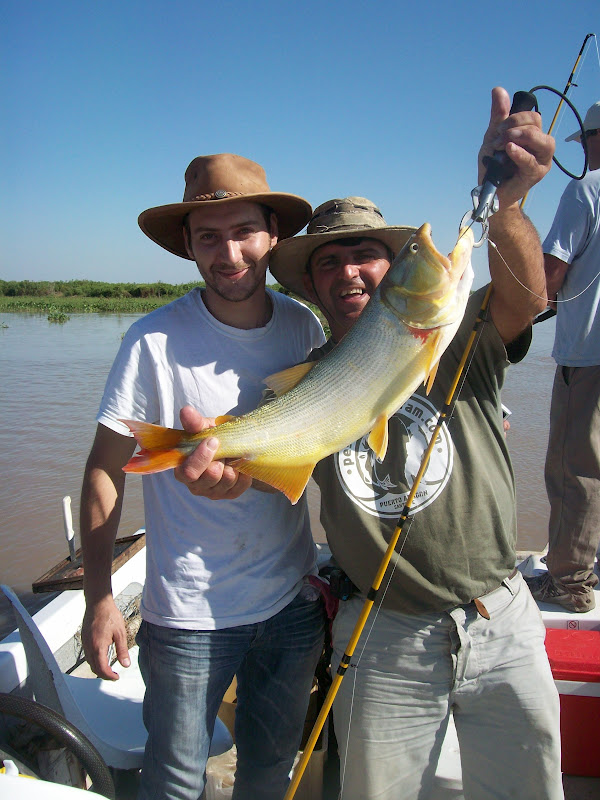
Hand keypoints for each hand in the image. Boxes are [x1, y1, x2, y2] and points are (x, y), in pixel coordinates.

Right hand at [82, 596, 129, 679]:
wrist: (98, 604)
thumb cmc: (109, 616)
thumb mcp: (120, 633)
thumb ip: (122, 650)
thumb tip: (125, 664)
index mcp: (98, 647)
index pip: (102, 669)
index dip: (109, 676)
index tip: (116, 677)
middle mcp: (89, 647)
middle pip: (94, 668)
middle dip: (103, 675)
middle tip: (114, 675)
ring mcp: (85, 643)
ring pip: (89, 662)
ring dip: (98, 668)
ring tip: (109, 668)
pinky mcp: (84, 639)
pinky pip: (87, 655)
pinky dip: (94, 660)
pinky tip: (102, 657)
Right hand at [173, 406, 252, 498]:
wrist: (232, 443)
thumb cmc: (212, 437)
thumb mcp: (204, 428)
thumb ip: (195, 423)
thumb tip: (186, 411)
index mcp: (183, 470)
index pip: (187, 472)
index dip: (200, 458)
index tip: (213, 440)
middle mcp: (196, 485)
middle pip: (208, 479)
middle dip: (219, 462)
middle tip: (225, 450)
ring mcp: (213, 492)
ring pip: (226, 482)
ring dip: (232, 465)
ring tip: (231, 455)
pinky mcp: (230, 494)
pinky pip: (241, 485)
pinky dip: (243, 472)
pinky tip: (239, 463)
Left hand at [479, 87, 554, 208]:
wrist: (489, 192)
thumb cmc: (494, 165)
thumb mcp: (494, 136)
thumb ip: (498, 116)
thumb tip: (498, 90)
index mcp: (533, 135)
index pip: (533, 116)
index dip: (515, 117)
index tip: (497, 129)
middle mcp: (541, 147)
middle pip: (538, 124)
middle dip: (516, 124)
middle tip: (498, 136)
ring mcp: (541, 161)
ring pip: (543, 141)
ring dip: (522, 136)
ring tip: (505, 141)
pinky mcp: (535, 175)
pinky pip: (531, 161)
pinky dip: (520, 153)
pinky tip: (509, 148)